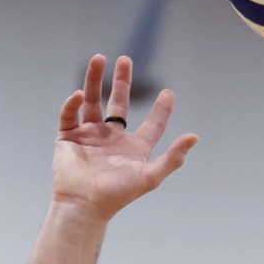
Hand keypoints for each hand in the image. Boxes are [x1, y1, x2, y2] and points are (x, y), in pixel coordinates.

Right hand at [51, 55, 198, 219]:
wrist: (85, 204)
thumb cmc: (118, 194)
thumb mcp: (150, 176)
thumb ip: (173, 158)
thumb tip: (195, 137)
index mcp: (134, 148)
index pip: (152, 125)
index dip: (161, 110)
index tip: (168, 93)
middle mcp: (112, 138)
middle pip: (118, 103)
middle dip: (122, 81)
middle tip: (125, 59)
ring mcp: (89, 136)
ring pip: (92, 101)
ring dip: (95, 80)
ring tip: (99, 58)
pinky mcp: (68, 137)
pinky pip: (70, 114)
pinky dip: (74, 103)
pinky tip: (80, 94)